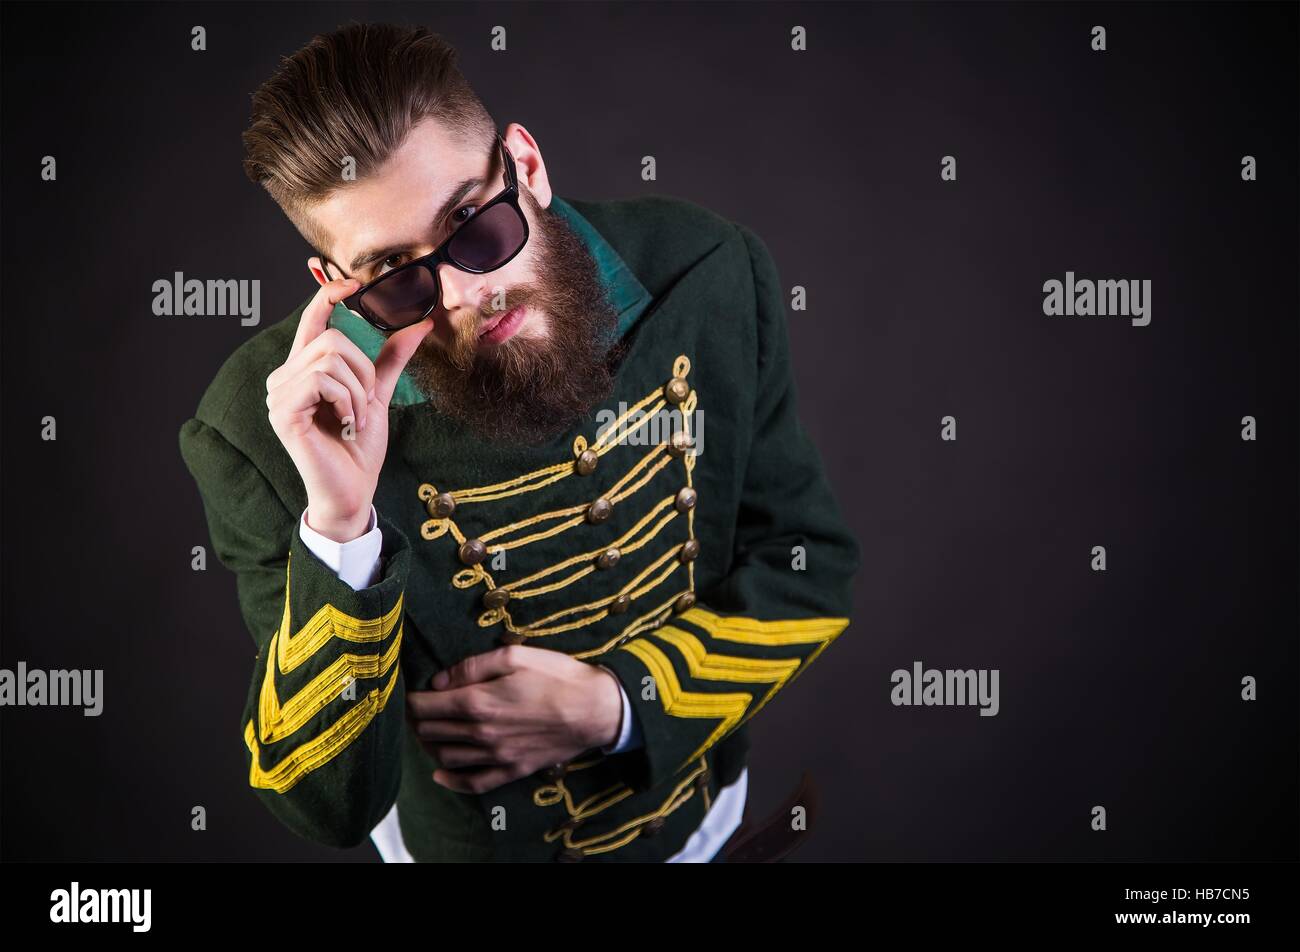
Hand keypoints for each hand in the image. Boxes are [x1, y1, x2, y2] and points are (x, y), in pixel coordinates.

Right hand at [265, 277, 432, 541]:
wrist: (353, 489)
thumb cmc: (359, 446)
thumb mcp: (377, 393)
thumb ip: (391, 357)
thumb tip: (420, 322)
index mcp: (304, 369)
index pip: (311, 321)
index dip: (327, 296)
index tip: (352, 284)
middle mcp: (284, 377)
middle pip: (331, 339)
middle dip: (362, 370)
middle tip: (365, 404)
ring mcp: (279, 394)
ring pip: (329, 359)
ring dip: (357, 391)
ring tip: (355, 419)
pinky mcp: (283, 411)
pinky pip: (322, 381)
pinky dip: (345, 401)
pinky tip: (345, 424)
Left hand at [405, 645, 624, 793]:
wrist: (596, 709)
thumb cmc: (558, 676)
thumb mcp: (515, 656)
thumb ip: (472, 667)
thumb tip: (439, 681)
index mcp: (478, 702)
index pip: (424, 707)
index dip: (410, 699)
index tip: (410, 691)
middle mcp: (481, 734)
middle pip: (430, 733)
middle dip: (416, 720)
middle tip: (418, 708)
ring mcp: (496, 756)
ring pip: (445, 757)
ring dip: (430, 745)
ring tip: (429, 731)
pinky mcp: (512, 770)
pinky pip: (473, 782)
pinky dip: (451, 780)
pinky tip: (441, 772)